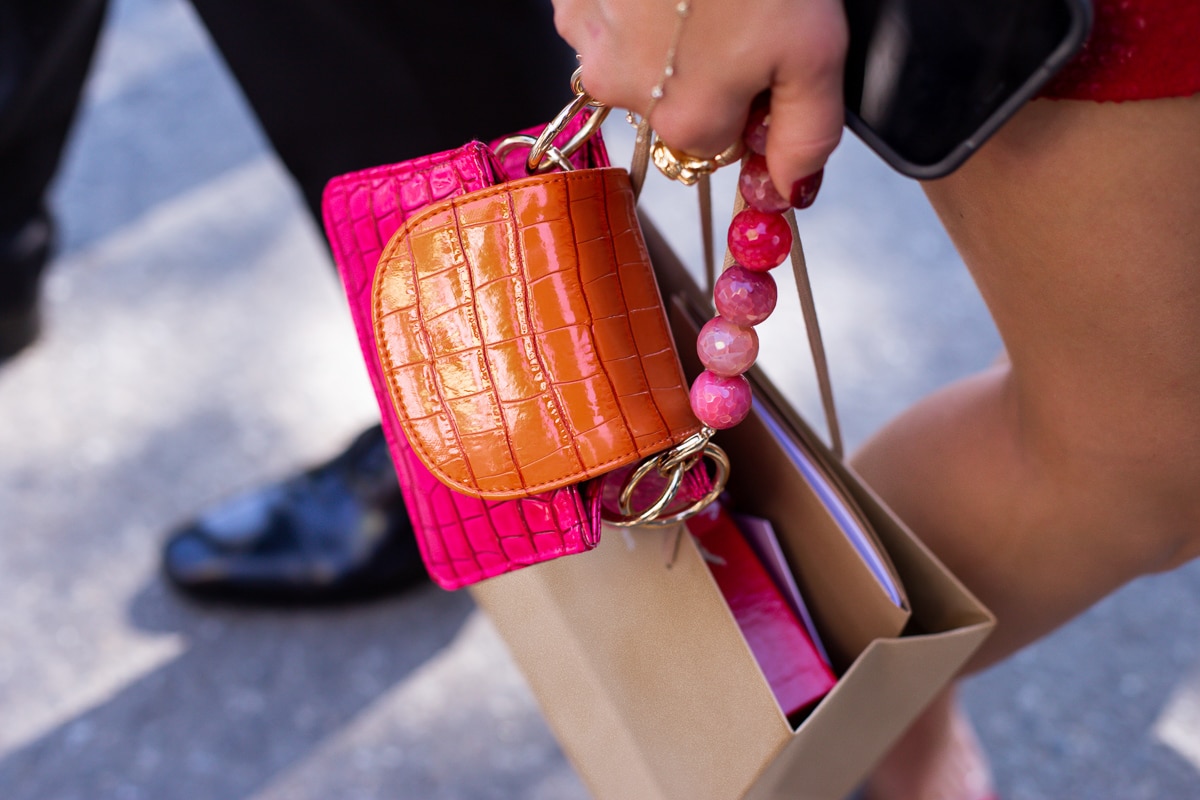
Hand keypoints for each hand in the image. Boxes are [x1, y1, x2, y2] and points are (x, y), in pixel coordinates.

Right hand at [552, 0, 846, 202]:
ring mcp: (586, 41)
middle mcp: (624, 96)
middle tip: (735, 8)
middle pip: (672, 102)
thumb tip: (791, 193)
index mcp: (687, 123)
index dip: (751, 102)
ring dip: (663, 31)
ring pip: (633, 57)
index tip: (768, 54)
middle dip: (703, 67)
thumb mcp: (813, 52)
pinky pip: (603, 15)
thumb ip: (807, 135)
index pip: (721, 143)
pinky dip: (631, 0)